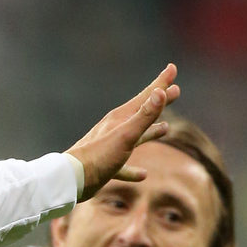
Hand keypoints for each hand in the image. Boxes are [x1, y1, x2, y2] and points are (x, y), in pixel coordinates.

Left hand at [65, 63, 180, 199]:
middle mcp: (115, 128)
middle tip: (176, 90)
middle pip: (142, 112)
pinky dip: (134, 168)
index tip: (172, 68)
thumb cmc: (99, 156)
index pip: (146, 96)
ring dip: (150, 131)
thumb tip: (161, 92)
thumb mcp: (126, 135)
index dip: (160, 82)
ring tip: (166, 127)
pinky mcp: (105, 165)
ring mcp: (110, 147)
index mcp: (120, 118)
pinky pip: (124, 166)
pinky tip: (143, 174)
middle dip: (159, 102)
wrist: (70, 178)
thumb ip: (144, 116)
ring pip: (135, 136)